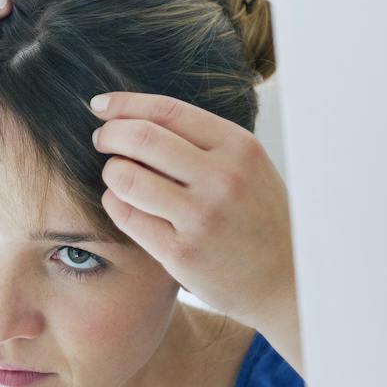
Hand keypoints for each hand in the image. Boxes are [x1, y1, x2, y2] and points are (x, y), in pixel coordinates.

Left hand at [90, 91, 296, 335]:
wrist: (286, 282)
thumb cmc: (260, 222)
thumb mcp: (249, 170)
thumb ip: (206, 145)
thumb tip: (141, 119)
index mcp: (239, 147)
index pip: (167, 111)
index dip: (125, 104)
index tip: (101, 105)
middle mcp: (222, 177)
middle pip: (141, 139)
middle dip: (110, 134)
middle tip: (100, 140)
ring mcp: (201, 216)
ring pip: (127, 177)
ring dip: (111, 172)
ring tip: (115, 176)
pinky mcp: (181, 253)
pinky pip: (128, 216)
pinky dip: (114, 204)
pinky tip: (121, 203)